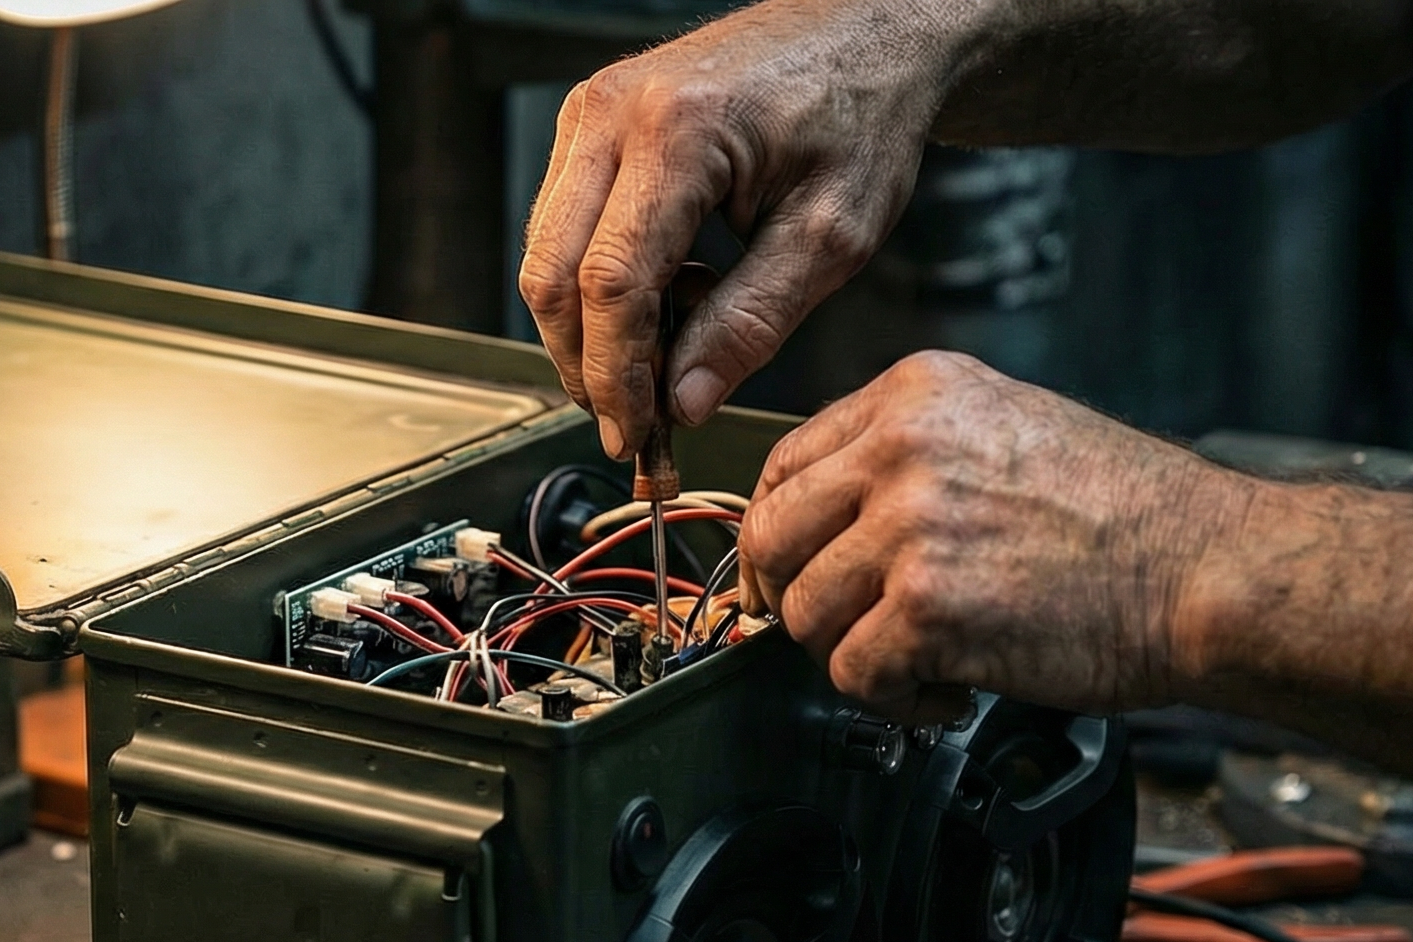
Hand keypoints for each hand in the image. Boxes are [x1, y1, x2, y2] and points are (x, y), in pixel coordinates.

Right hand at [517, 0, 959, 458]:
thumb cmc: (861, 110)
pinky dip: (595, 285)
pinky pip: (561, 227)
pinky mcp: (591, 123)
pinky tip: (663, 299)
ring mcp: (593, 112)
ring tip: (668, 351)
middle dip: (585, 363)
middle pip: (552, 273)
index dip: (617, 373)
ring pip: (545, 254)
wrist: (867, 30)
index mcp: (680, 131)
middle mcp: (616, 112)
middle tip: (634, 420)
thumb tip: (684, 402)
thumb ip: (753, 323)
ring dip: (589, 328)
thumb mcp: (832, 235)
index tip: (640, 431)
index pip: (611, 282)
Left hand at [739, 351, 1252, 721]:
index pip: (785, 465)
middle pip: (773, 538)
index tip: (798, 573)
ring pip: (804, 613)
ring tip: (920, 660)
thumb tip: (830, 518)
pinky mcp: (928, 609)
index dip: (783, 535)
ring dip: (851, 653)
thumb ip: (911, 458)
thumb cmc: (1131, 518)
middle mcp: (904, 449)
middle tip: (847, 630)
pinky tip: (946, 690)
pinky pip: (851, 673)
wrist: (1210, 570)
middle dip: (799, 598)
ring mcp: (912, 527)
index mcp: (916, 395)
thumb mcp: (1008, 428)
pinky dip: (893, 701)